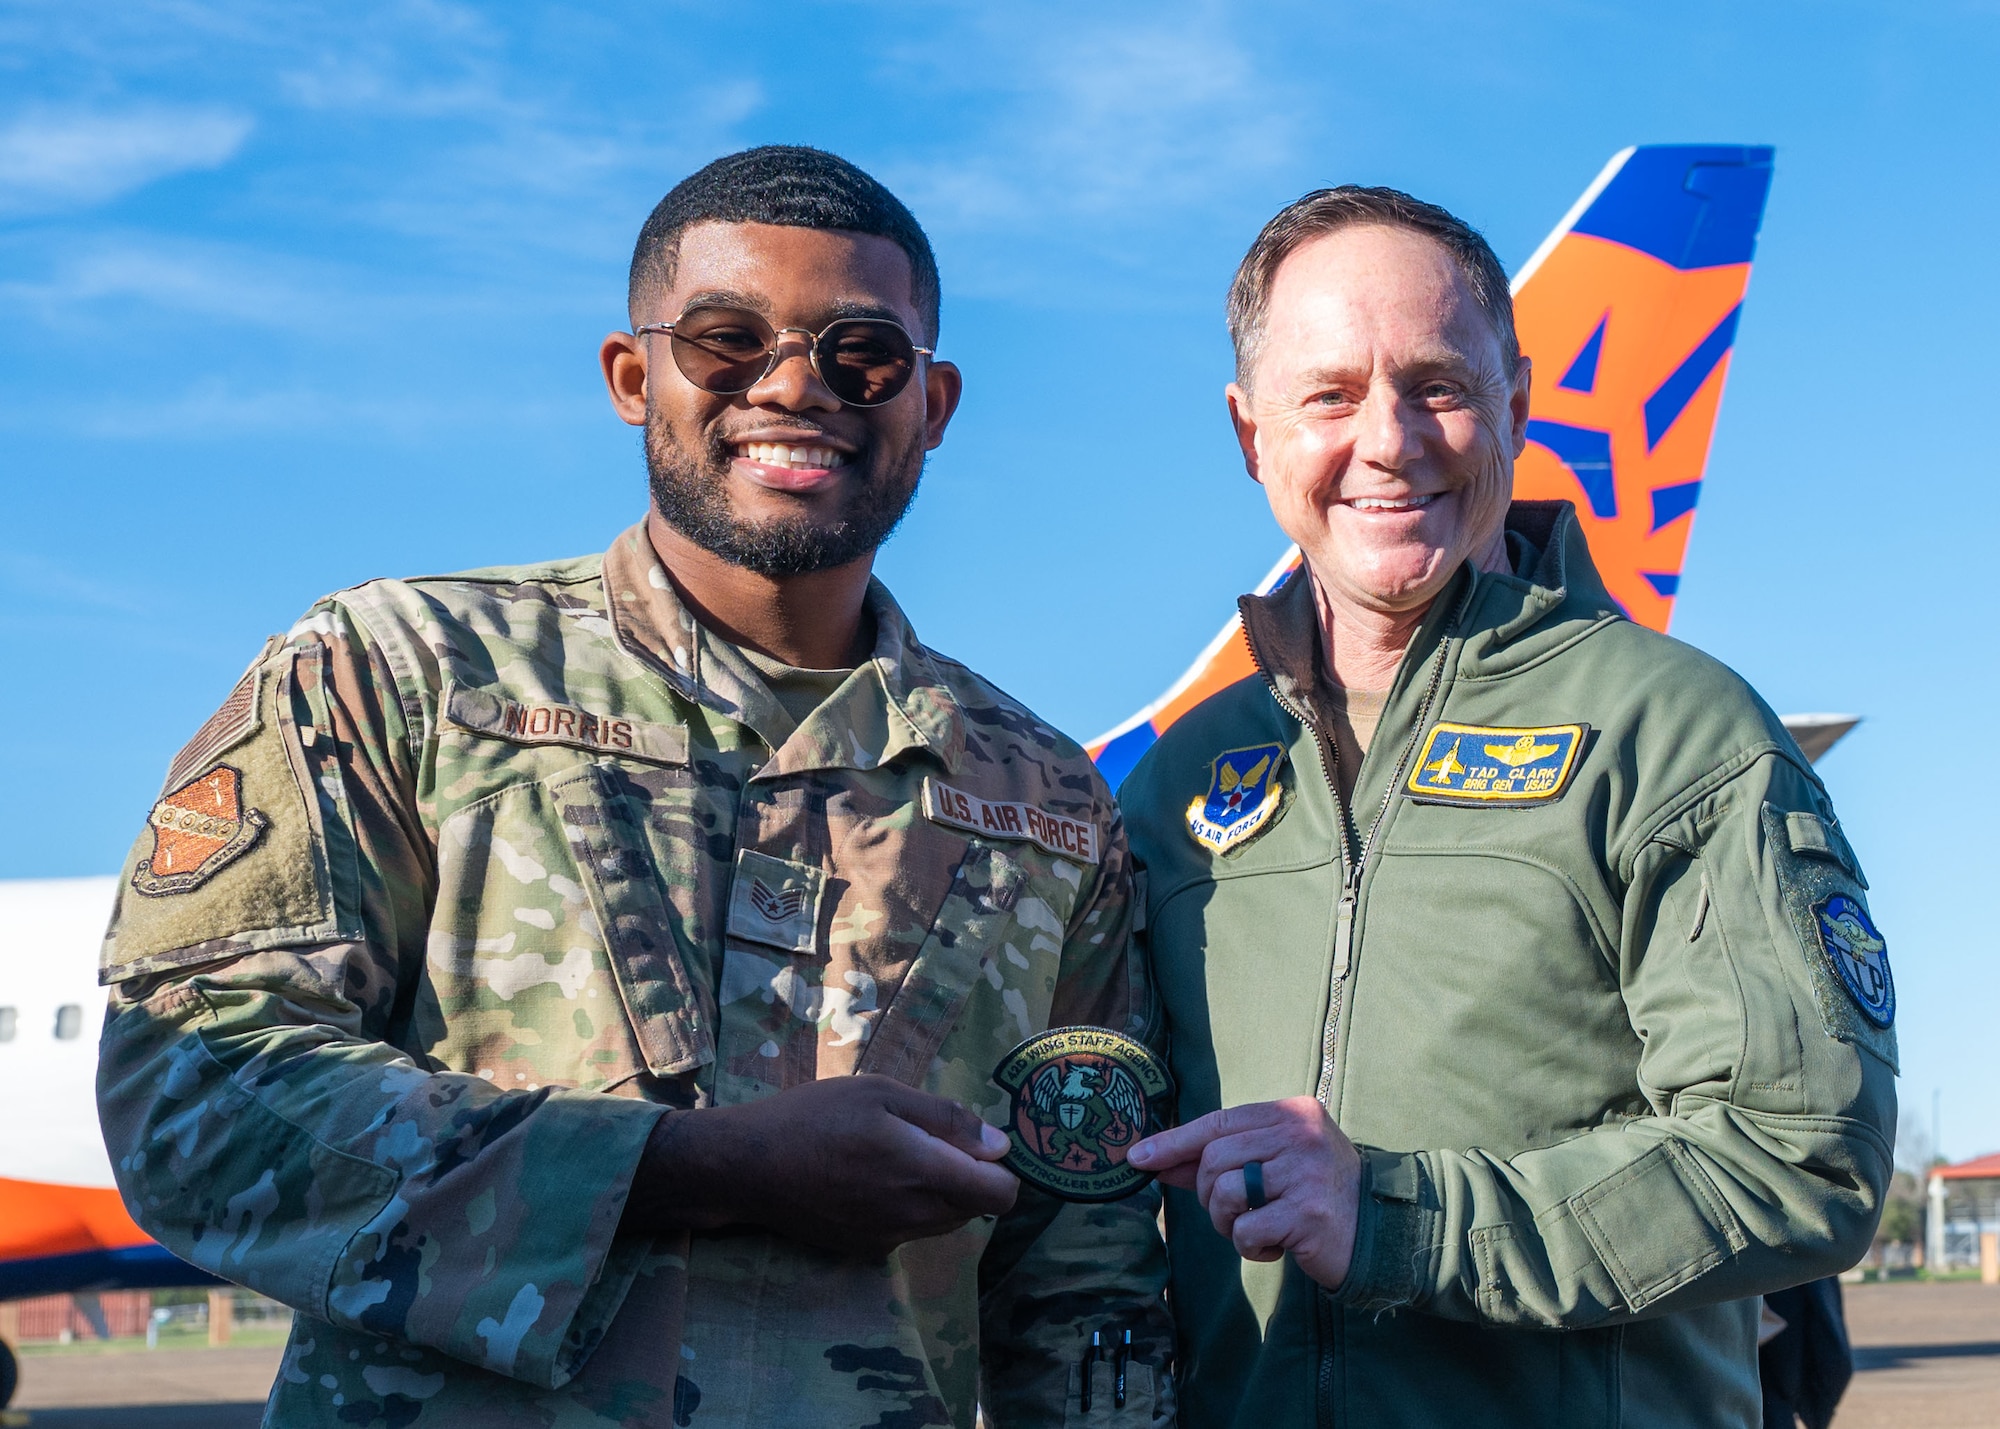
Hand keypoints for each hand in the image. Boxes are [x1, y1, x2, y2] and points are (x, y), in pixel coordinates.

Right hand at [624, 1074, 1018, 1258]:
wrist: (748, 1167)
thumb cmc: (815, 1117)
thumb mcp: (881, 1094)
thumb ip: (945, 1119)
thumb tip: (999, 1145)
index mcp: (924, 1173)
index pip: (1001, 1195)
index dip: (1001, 1169)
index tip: (975, 1142)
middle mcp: (914, 1217)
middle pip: (975, 1209)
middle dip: (968, 1177)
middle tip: (926, 1139)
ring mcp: (889, 1238)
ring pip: (944, 1222)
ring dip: (940, 1194)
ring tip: (895, 1156)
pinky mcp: (866, 1249)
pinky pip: (910, 1231)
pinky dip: (908, 1207)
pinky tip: (869, 1179)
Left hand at [1127, 1097, 1360, 1288]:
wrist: (1382, 1233)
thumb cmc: (1319, 1195)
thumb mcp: (1273, 1164)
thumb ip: (1221, 1159)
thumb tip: (1159, 1162)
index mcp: (1291, 1113)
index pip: (1218, 1121)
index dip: (1174, 1141)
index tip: (1138, 1158)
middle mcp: (1300, 1134)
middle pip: (1214, 1157)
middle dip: (1208, 1194)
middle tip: (1231, 1214)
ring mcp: (1306, 1172)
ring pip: (1225, 1192)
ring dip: (1228, 1223)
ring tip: (1256, 1229)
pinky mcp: (1308, 1214)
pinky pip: (1246, 1230)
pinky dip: (1251, 1247)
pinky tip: (1277, 1247)